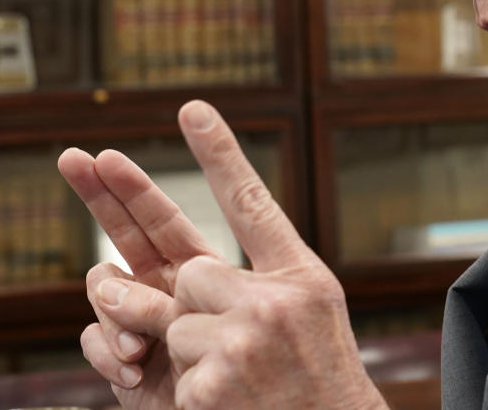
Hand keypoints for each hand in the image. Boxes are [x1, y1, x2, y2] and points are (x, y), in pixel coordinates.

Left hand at [61, 100, 386, 409]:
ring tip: (244, 382)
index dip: (219, 154)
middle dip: (193, 303)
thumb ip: (255, 285)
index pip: (252, 203)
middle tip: (236, 336)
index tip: (190, 107)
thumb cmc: (317, 379)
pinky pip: (170, 370)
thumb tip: (181, 272)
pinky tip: (235, 406)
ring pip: (173, 324)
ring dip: (194, 355)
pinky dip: (193, 394)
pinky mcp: (211, 384)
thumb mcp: (308, 319)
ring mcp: (242, 343)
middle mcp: (276, 302)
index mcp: (303, 278)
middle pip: (191, 272)